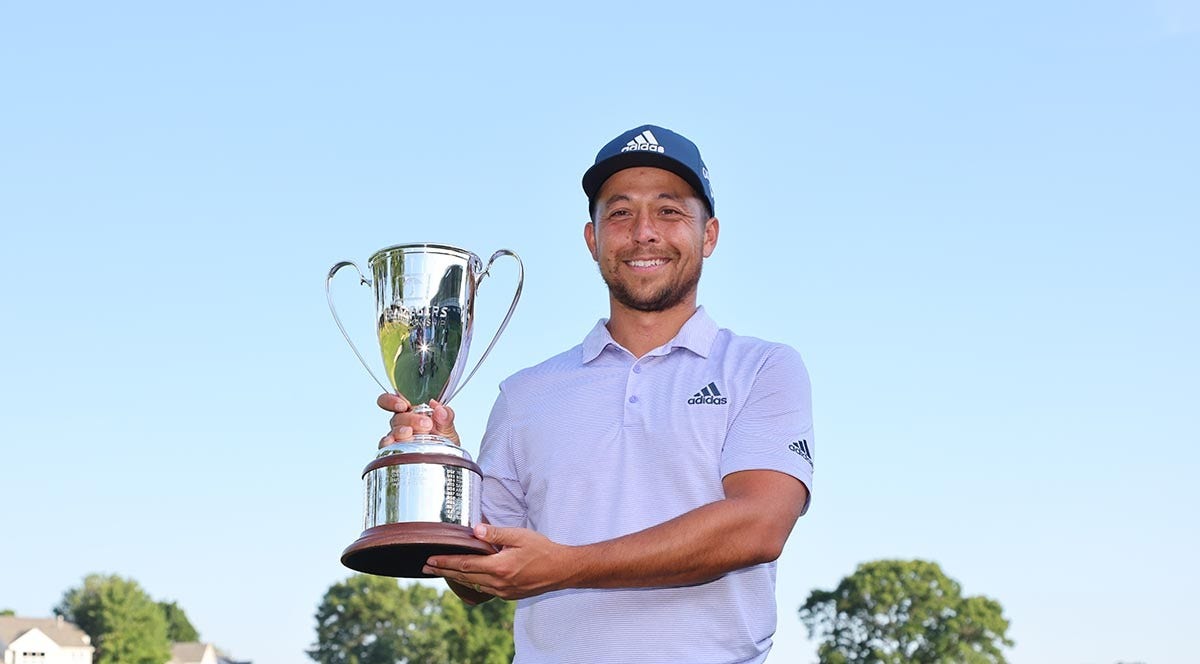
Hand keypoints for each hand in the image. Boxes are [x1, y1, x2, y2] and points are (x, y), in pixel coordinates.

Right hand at [376, 394, 459, 446]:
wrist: (446, 461)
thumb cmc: (444, 441)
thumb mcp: (448, 427)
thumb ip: (446, 416)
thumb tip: (440, 409)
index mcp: (414, 412)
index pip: (396, 400)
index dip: (392, 400)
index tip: (403, 405)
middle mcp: (404, 423)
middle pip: (397, 416)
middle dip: (411, 419)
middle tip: (426, 424)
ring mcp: (399, 437)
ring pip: (392, 430)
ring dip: (400, 431)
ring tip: (411, 433)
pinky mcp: (395, 450)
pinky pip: (387, 446)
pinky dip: (388, 443)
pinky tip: (392, 442)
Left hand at [423, 524, 573, 599]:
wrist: (561, 569)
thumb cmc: (542, 549)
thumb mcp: (519, 536)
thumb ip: (495, 533)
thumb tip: (474, 530)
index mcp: (499, 567)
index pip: (465, 564)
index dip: (445, 562)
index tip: (430, 559)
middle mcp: (498, 582)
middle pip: (464, 577)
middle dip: (444, 571)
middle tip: (426, 566)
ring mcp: (503, 591)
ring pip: (473, 585)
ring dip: (455, 578)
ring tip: (442, 571)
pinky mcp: (508, 595)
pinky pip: (484, 590)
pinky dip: (472, 583)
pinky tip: (467, 578)